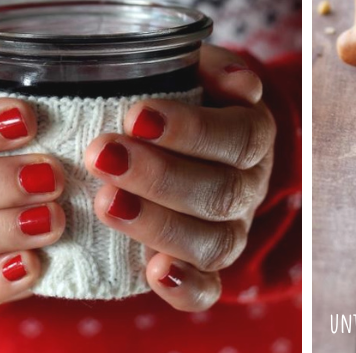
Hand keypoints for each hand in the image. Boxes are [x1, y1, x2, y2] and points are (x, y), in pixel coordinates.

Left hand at [84, 44, 275, 311]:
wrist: (175, 134)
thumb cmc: (181, 94)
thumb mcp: (194, 67)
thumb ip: (213, 68)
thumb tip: (241, 83)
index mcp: (253, 133)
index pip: (238, 137)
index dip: (192, 130)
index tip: (135, 114)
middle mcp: (249, 186)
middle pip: (222, 191)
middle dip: (159, 175)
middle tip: (102, 154)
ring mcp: (231, 229)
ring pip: (213, 242)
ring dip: (158, 223)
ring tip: (104, 201)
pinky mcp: (207, 267)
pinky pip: (209, 288)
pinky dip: (185, 286)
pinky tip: (153, 272)